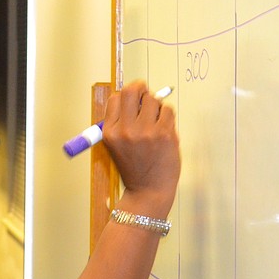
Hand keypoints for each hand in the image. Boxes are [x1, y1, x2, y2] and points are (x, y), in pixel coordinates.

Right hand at [102, 81, 180, 208]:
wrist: (148, 190)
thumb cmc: (135, 167)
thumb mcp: (116, 145)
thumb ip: (121, 122)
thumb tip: (136, 96)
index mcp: (110, 132)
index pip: (115, 99)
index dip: (126, 97)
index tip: (134, 101)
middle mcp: (125, 130)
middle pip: (132, 90)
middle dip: (140, 88)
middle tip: (145, 95)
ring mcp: (146, 132)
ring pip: (153, 99)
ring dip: (156, 106)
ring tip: (155, 121)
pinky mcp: (165, 134)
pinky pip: (168, 110)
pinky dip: (167, 116)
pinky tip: (163, 130)